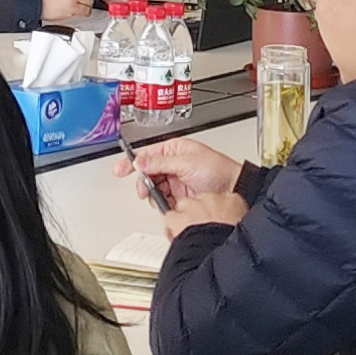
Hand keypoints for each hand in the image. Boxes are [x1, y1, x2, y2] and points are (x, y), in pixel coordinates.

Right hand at [122, 133, 247, 233]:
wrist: (235, 190)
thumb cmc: (219, 170)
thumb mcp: (187, 163)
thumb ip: (161, 162)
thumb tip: (140, 162)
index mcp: (174, 150)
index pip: (147, 154)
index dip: (132, 162)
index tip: (120, 170)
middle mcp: (173, 164)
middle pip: (147, 173)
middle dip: (145, 182)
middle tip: (147, 189)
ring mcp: (176, 181)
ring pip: (153, 189)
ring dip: (154, 194)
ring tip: (163, 197)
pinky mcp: (180, 197)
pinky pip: (163, 201)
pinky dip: (163, 205)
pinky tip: (169, 205)